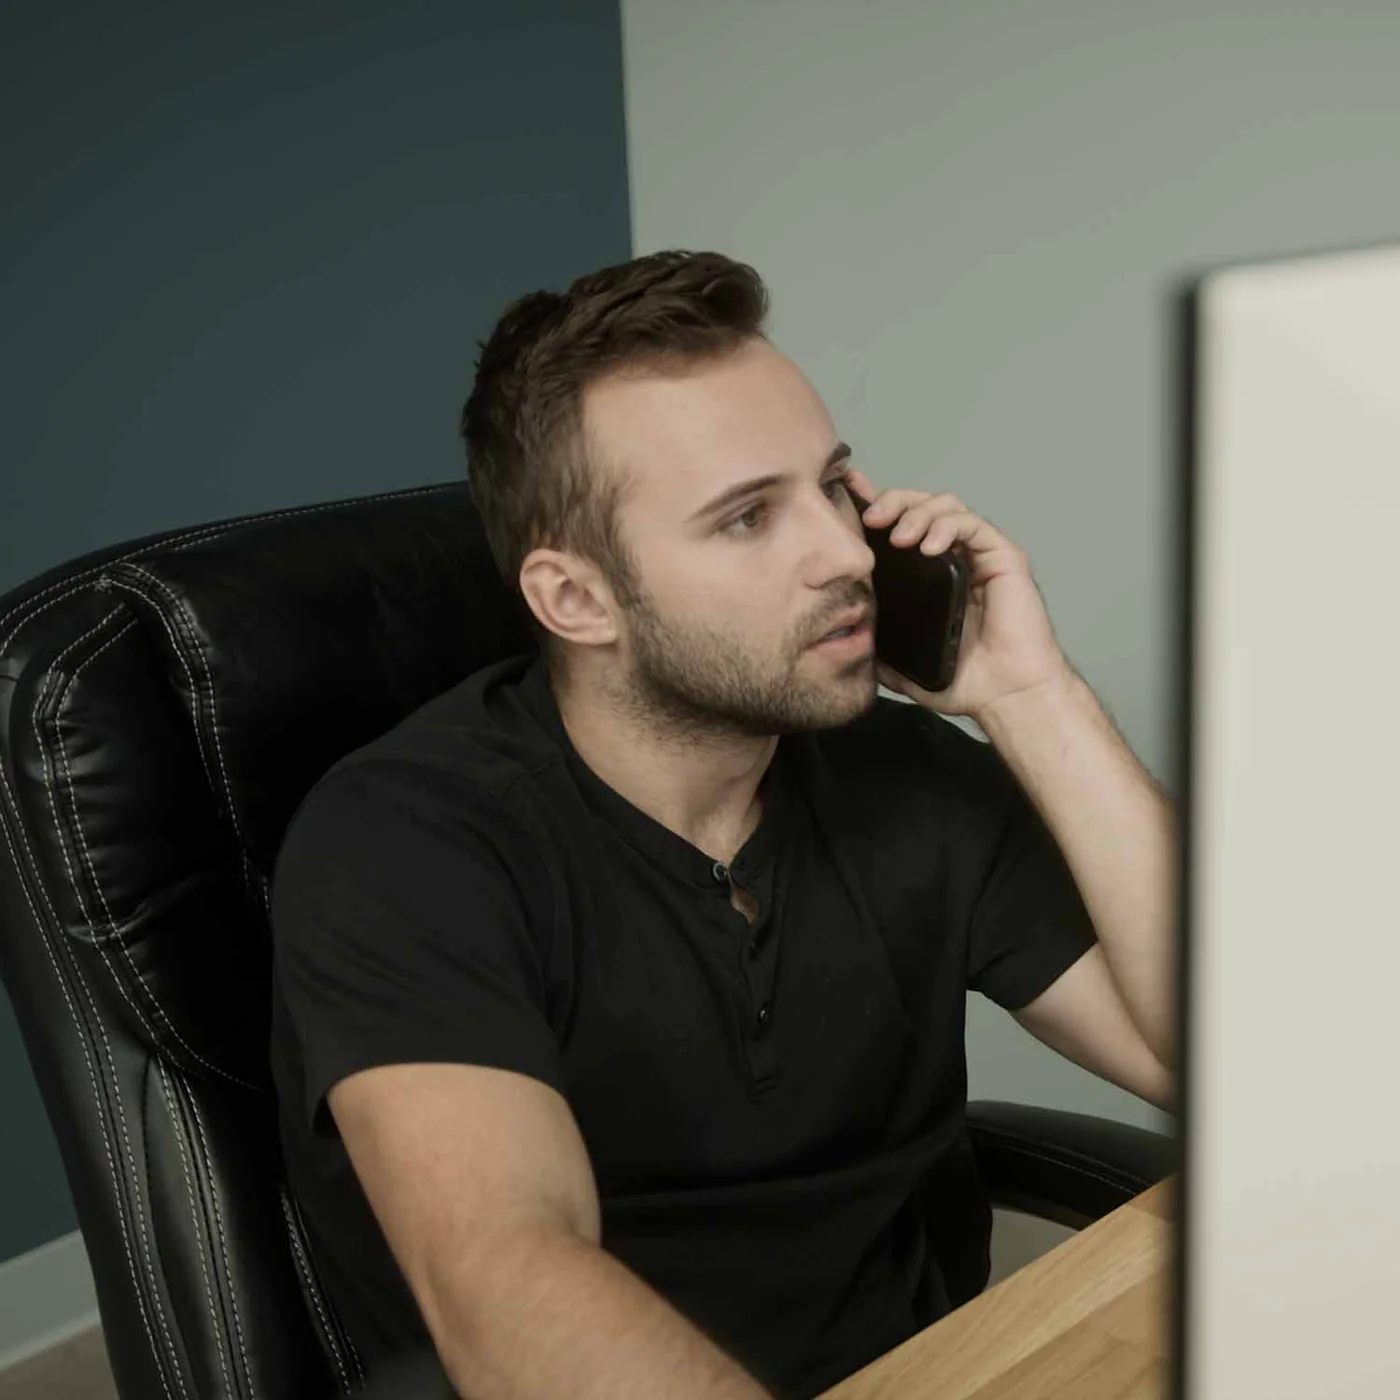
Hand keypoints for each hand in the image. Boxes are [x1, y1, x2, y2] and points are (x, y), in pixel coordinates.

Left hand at [845, 467, 1072, 721]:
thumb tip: (845, 638)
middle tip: (870, 519)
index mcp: (929, 574)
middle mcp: (955, 557)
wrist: (1005, 695)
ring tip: (899, 537)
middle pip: (921, 504)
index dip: (877, 507)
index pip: (900, 525)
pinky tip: (928, 547)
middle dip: (893, 502)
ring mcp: (980, 555)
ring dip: (918, 512)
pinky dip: (947, 527)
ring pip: (947, 506)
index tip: (849, 498)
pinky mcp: (1004, 558)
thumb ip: (877, 647)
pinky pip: (973, 525)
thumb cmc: (965, 680)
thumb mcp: (903, 664)